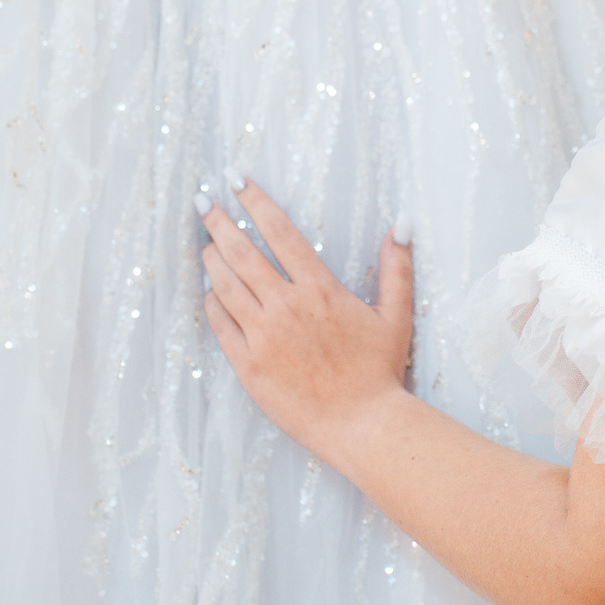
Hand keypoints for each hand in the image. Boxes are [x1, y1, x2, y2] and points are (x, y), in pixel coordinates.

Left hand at [198, 179, 412, 467]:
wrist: (363, 425)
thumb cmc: (380, 372)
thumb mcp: (395, 314)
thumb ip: (396, 267)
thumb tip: (401, 225)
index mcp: (320, 289)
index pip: (280, 231)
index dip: (255, 201)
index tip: (237, 180)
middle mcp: (287, 306)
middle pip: (242, 252)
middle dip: (219, 222)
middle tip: (204, 203)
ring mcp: (263, 336)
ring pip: (225, 285)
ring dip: (211, 258)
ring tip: (204, 243)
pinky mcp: (248, 366)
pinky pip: (220, 325)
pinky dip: (211, 302)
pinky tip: (209, 291)